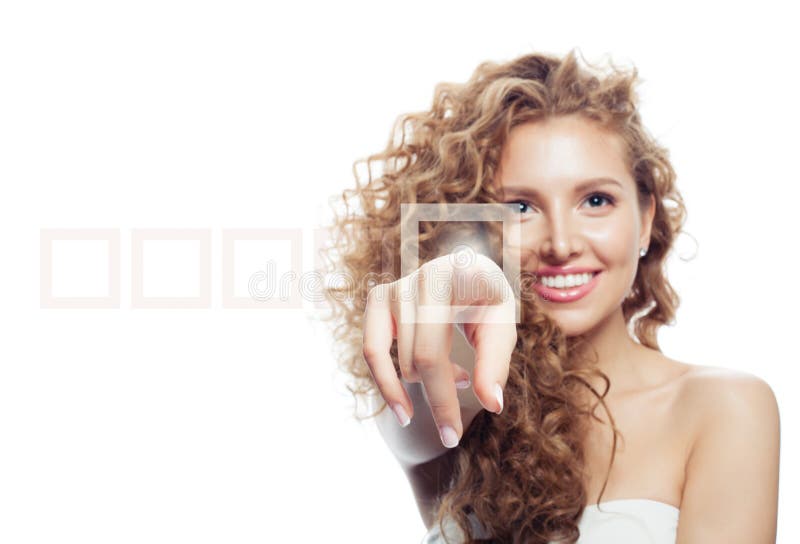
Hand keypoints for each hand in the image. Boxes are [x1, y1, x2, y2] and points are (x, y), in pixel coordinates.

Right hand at [362, 251, 517, 448]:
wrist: (466, 270)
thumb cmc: (488, 300)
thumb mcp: (502, 326)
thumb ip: (496, 362)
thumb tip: (493, 404)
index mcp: (452, 278)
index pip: (432, 352)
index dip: (440, 399)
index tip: (451, 437)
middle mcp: (417, 278)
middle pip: (415, 360)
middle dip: (435, 401)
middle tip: (452, 432)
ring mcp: (394, 287)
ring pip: (399, 361)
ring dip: (427, 383)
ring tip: (458, 376)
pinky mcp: (378, 298)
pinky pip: (372, 350)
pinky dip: (386, 382)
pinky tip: (404, 406)